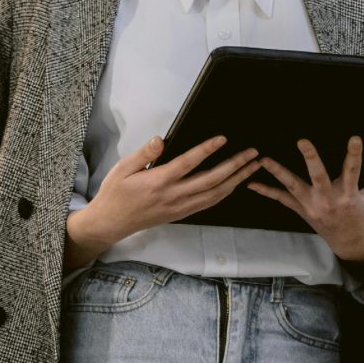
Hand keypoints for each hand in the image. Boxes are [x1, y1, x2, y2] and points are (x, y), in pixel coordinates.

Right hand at [65, 136, 260, 267]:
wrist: (111, 223)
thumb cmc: (115, 193)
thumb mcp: (122, 168)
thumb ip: (143, 153)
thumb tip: (160, 139)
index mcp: (158, 181)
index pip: (188, 163)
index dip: (206, 150)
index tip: (222, 139)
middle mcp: (173, 196)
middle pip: (211, 180)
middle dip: (235, 166)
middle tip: (252, 153)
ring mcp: (180, 207)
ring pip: (215, 194)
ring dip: (237, 180)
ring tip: (252, 166)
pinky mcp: (182, 214)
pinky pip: (209, 204)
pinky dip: (225, 193)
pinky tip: (235, 184)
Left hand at [249, 137, 363, 262]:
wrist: (352, 243)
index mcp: (349, 195)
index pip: (353, 170)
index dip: (354, 154)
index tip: (355, 138)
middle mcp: (328, 200)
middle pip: (318, 176)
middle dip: (310, 158)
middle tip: (303, 141)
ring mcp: (312, 205)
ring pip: (292, 186)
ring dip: (277, 172)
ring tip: (264, 159)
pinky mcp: (301, 209)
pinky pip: (281, 200)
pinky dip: (266, 192)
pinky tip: (251, 184)